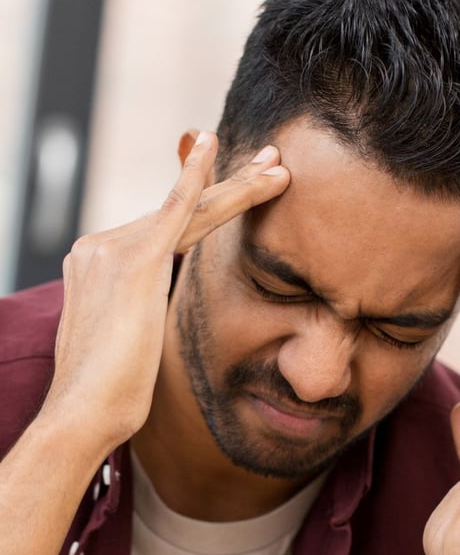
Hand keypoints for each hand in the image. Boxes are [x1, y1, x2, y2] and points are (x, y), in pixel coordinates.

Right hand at [41, 132, 289, 450]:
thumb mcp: (129, 342)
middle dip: (231, 182)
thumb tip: (157, 313)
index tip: (237, 187)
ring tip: (280, 169)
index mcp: (100, 263)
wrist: (84, 411)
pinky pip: (176, 206)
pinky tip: (215, 142)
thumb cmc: (111, 392)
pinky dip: (197, 174)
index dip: (206, 203)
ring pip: (192, 209)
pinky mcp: (135, 258)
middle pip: (181, 208)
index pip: (165, 225)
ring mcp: (115, 247)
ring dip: (241, 187)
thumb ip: (142, 311)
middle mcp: (102, 246)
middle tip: (272, 160)